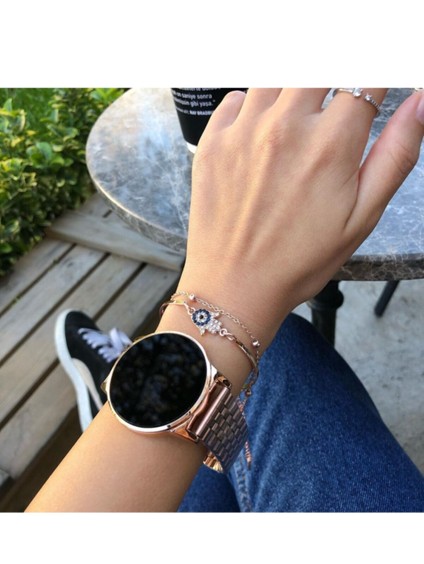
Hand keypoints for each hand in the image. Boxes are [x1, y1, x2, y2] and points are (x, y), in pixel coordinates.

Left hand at [180, 88, 423, 344]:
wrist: (234, 287)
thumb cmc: (300, 261)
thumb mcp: (362, 217)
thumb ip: (396, 154)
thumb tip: (421, 101)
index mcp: (330, 144)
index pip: (365, 75)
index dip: (376, 75)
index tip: (373, 88)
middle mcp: (285, 126)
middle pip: (321, 65)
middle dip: (335, 79)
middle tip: (333, 110)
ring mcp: (244, 130)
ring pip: (278, 75)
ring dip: (295, 90)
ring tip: (298, 126)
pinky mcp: (213, 141)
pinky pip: (238, 96)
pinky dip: (255, 104)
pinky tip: (262, 135)